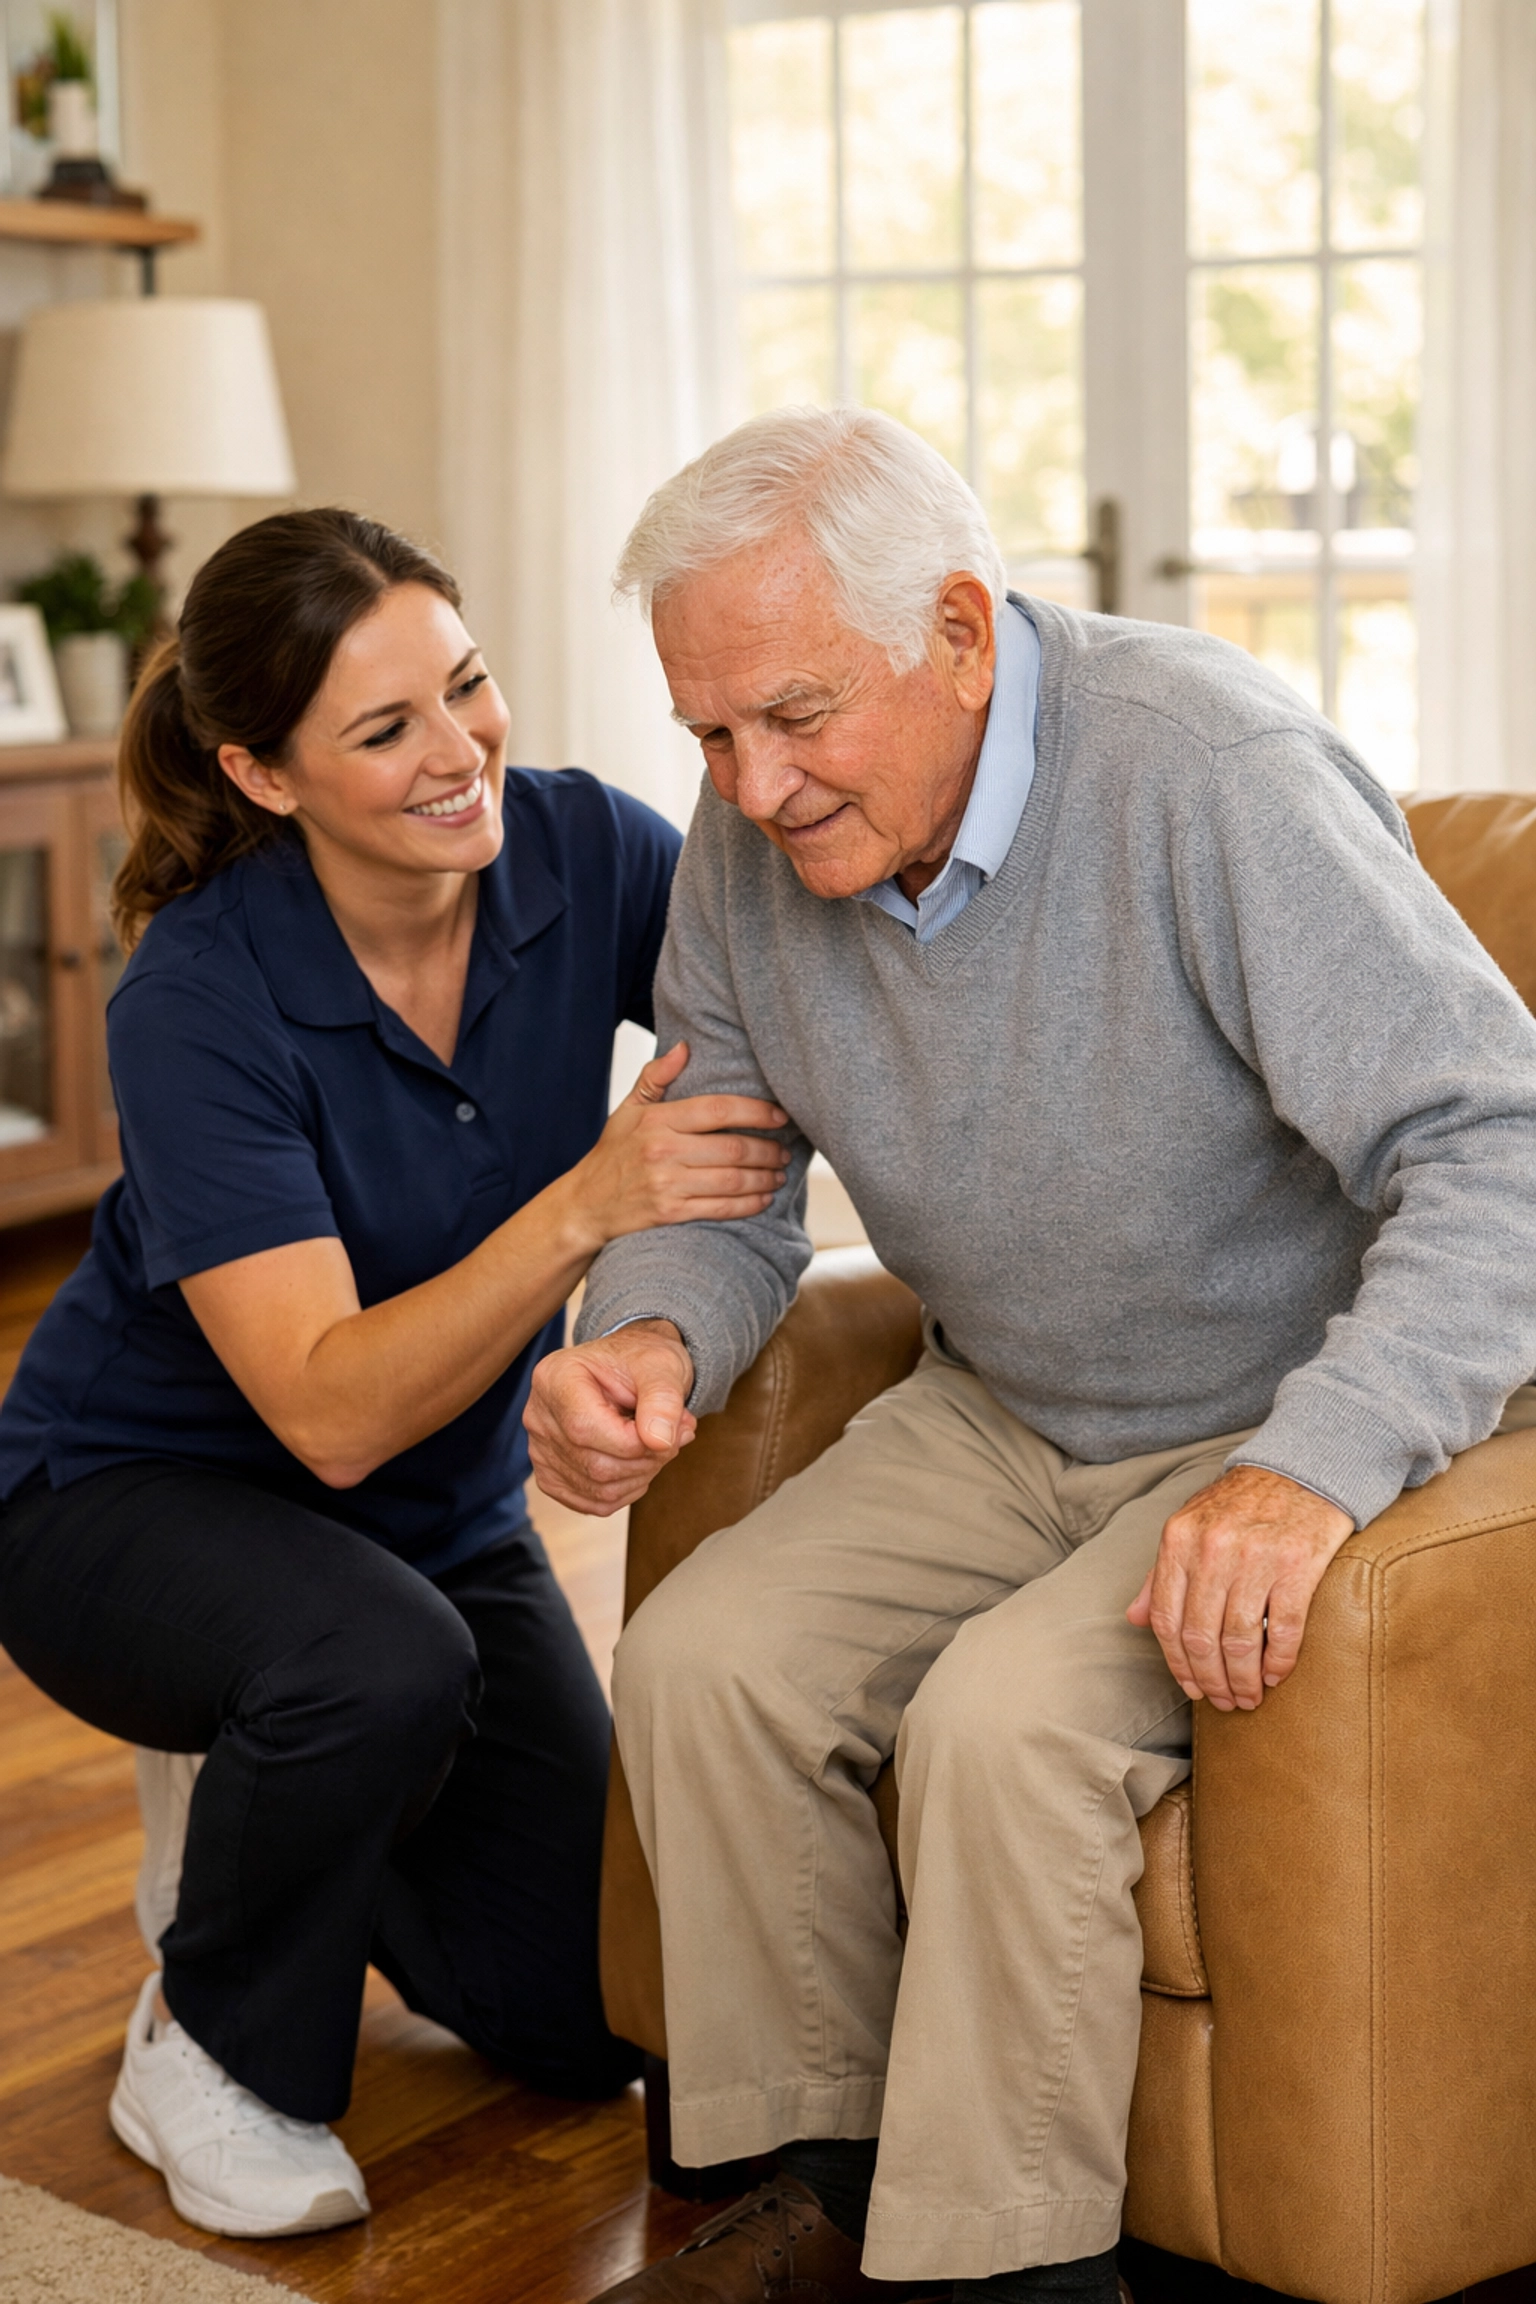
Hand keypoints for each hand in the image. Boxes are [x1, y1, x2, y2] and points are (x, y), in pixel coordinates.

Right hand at [525, 1320, 696, 1514]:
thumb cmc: (641, 1363)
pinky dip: (625, 1490)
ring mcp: (540, 1449)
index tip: (674, 1430)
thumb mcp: (660, 1366)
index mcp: (555, 1377)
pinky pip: (592, 1502)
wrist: (631, 1371)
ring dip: (641, 1476)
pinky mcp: (552, 1475)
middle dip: (647, 1460)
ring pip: (596, 1488)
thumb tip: (660, 1440)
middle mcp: (538, 1415)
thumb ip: (663, 1400)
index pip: (585, 1428)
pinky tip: (638, 1463)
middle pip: (593, 1464)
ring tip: (660, 1444)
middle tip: (677, 1436)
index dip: (636, 1442)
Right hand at [567, 1041, 789, 1250]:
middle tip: (785, 1150)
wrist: (585, 1206)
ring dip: (764, 1177)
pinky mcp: (670, 1214)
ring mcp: (666, 1184)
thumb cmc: (613, 1154)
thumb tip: (685, 1047)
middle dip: (767, 1149)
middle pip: (732, 1148)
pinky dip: (749, 1204)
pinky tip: (764, 1198)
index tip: (780, 1115)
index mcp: (657, 1120)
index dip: (756, 1111)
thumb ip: (656, 1076)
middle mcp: (662, 1150)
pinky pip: (720, 1208)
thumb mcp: (628, 1110)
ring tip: (779, 1173)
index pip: (717, 1109)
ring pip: (732, 1180)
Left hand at [1127, 1464, 1353, 1711]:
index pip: (1167, 1619)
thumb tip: (1134, 1619)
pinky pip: (1284, 1629)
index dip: (1177, 1664)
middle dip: (1212, 1680)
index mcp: (1178, 1542)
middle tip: (1225, 1702)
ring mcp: (1256, 1557)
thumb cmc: (1239, 1506)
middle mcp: (1212, 1549)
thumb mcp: (1188, 1528)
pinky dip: (1279, 1660)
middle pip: (1201, 1637)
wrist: (1298, 1470)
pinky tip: (1276, 1674)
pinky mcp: (1299, 1565)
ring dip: (1244, 1679)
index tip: (1192, 1688)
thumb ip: (1160, 1575)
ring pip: (1240, 1640)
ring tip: (1250, 1696)